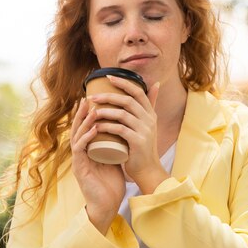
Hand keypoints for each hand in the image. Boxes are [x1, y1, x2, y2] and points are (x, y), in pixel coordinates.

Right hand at [70, 98, 125, 233]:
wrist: (107, 205)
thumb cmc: (111, 183)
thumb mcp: (115, 158)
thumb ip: (116, 145)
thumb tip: (126, 129)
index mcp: (89, 149)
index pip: (86, 127)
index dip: (88, 113)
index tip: (96, 98)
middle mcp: (81, 152)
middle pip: (78, 128)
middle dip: (83, 112)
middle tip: (89, 96)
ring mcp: (79, 160)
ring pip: (77, 135)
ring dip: (85, 121)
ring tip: (93, 108)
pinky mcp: (80, 168)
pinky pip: (80, 149)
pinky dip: (87, 137)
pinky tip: (94, 129)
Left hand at [90, 76, 168, 193]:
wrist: (147, 170)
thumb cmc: (141, 147)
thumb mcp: (147, 124)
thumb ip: (150, 105)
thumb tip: (155, 83)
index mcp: (150, 113)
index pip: (138, 91)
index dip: (123, 83)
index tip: (108, 77)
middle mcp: (149, 120)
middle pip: (128, 101)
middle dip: (109, 96)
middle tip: (93, 96)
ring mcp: (144, 131)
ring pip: (123, 114)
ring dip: (105, 111)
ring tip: (92, 111)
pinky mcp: (137, 142)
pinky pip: (120, 129)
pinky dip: (107, 126)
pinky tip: (96, 126)